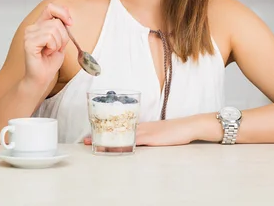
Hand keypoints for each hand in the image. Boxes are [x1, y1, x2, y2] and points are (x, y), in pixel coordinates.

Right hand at [23, 2, 71, 88]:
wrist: (42, 77)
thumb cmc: (49, 61)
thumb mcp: (61, 40)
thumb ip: (62, 25)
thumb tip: (66, 9)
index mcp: (39, 25)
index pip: (50, 7)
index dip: (63, 13)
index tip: (70, 23)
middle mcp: (32, 28)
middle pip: (56, 22)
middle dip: (63, 37)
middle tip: (56, 48)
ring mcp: (29, 35)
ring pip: (54, 30)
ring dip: (58, 44)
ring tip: (50, 51)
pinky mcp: (28, 43)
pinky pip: (48, 38)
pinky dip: (52, 47)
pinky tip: (46, 53)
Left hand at [82, 117, 205, 146]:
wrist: (188, 126)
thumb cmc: (174, 130)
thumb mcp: (157, 133)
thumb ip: (146, 136)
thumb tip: (135, 141)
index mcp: (140, 125)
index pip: (118, 127)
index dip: (104, 131)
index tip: (91, 134)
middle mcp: (140, 126)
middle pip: (116, 130)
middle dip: (100, 135)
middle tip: (85, 140)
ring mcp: (145, 131)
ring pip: (122, 135)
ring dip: (108, 140)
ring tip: (94, 144)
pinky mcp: (152, 138)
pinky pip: (135, 141)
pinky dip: (125, 144)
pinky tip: (117, 148)